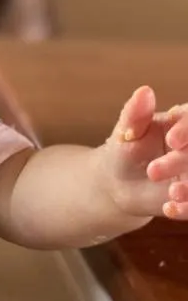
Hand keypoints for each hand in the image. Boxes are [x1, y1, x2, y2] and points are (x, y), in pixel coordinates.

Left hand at [99, 86, 187, 219]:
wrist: (119, 181)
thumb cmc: (126, 148)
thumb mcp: (127, 132)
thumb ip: (136, 114)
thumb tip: (144, 91)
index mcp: (186, 122)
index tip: (172, 140)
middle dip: (183, 161)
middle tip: (153, 171)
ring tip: (171, 194)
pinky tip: (170, 209)